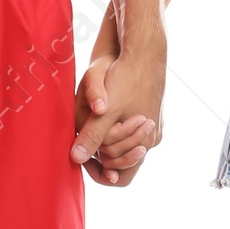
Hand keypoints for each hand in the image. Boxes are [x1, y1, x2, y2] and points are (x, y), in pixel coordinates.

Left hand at [72, 43, 164, 187]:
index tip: (83, 159)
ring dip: (108, 139)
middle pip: (122, 161)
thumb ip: (91, 136)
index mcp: (145, 142)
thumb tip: (75, 158)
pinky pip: (131, 130)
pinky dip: (116, 127)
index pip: (122, 177)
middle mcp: (153, 139)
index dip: (100, 173)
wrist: (145, 51)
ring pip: (126, 145)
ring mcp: (154, 126)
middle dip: (102, 154)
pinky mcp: (150, 112)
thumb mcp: (105, 110)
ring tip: (91, 126)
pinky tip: (102, 114)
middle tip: (82, 141)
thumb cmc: (126, 78)